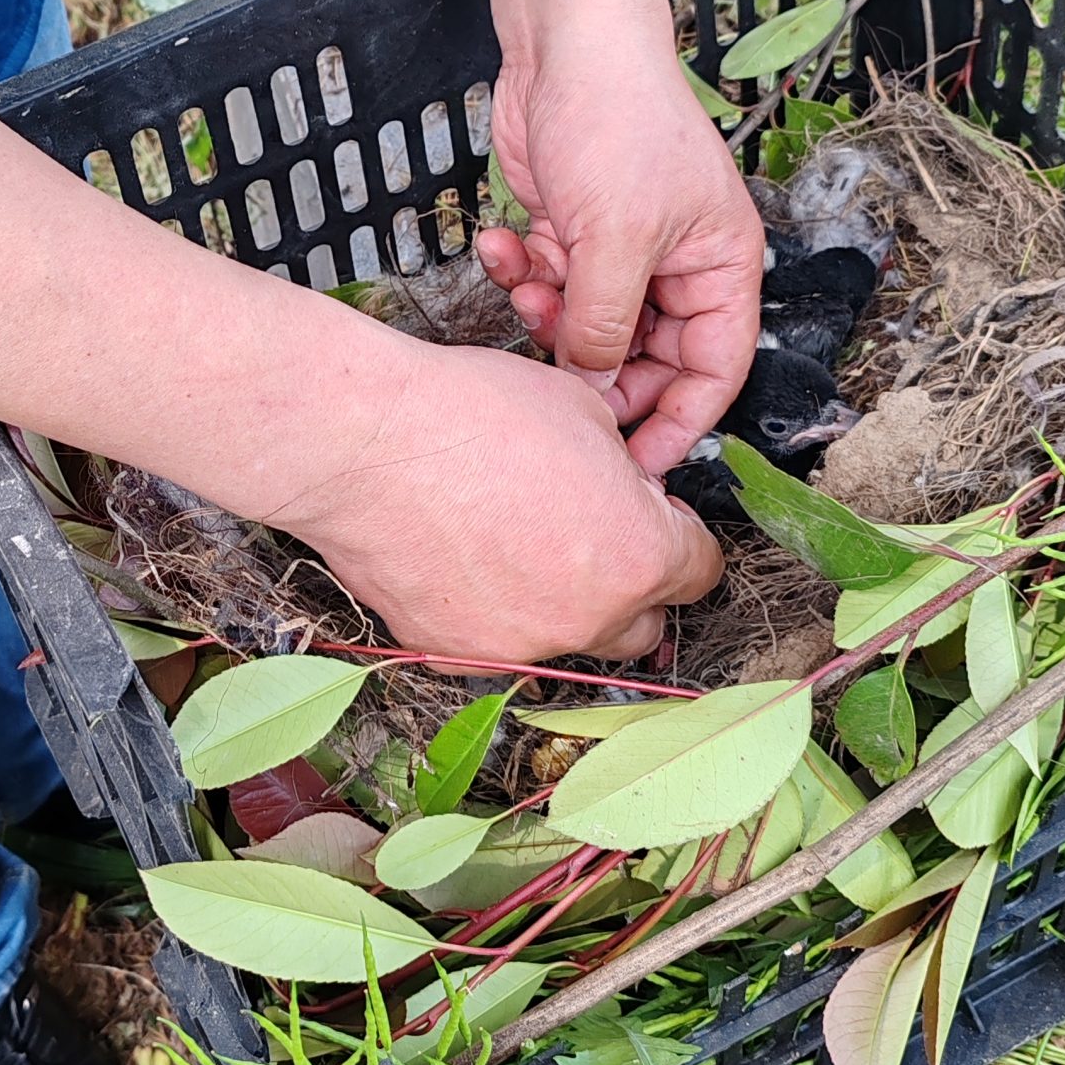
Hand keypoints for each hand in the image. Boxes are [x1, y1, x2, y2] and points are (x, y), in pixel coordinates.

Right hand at [274, 337, 723, 662]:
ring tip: (517, 542)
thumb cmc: (467, 414)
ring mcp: (519, 644)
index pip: (700, 571)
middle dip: (630, 584)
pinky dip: (493, 612)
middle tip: (594, 534)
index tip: (655, 518)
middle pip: (644, 626)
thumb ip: (624, 469)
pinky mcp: (455, 654)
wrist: (365, 442)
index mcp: (637, 556)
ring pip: (568, 639)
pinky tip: (466, 557)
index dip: (679, 535)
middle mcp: (586, 617)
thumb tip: (623, 487)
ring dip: (562, 602)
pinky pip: (497, 643)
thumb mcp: (583, 410)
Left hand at [477, 29, 763, 479]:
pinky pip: (550, 285)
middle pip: (644, 357)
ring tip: (528, 286)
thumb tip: (593, 391)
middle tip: (552, 381)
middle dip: (594, 367)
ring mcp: (621, 249)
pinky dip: (522, 276)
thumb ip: (605, 326)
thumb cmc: (616, 119)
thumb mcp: (616, 239)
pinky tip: (502, 244)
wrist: (563, 42)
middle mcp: (676, 265)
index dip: (679, 422)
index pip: (714, 369)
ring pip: (587, 326)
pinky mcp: (571, 232)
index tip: (640, 466)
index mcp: (720, 266)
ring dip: (548, 318)